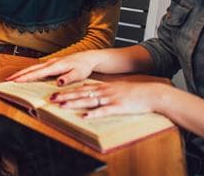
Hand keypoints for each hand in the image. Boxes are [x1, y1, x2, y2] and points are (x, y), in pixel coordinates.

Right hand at [6, 51, 99, 83]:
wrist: (88, 58)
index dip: (26, 77)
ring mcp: (50, 62)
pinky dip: (29, 71)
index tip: (15, 81)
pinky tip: (26, 75)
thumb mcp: (79, 74)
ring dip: (22, 72)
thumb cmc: (83, 66)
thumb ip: (68, 78)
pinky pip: (37, 67)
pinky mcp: (52, 63)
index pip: (37, 73)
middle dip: (19, 74)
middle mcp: (51, 63)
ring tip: (12, 78)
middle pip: (31, 69)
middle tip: (7, 80)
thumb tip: (58, 83)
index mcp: (55, 66)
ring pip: (33, 67)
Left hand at [48, 81, 169, 117]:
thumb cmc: (135, 93)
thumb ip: (105, 91)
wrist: (151, 94)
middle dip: (66, 96)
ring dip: (74, 103)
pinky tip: (85, 116)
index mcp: (104, 87)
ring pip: (89, 101)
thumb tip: (93, 92)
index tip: (57, 93)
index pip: (82, 88)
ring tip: (62, 105)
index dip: (69, 91)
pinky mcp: (118, 107)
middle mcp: (104, 91)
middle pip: (81, 94)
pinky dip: (94, 113)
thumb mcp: (117, 89)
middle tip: (52, 99)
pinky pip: (104, 111)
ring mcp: (110, 99)